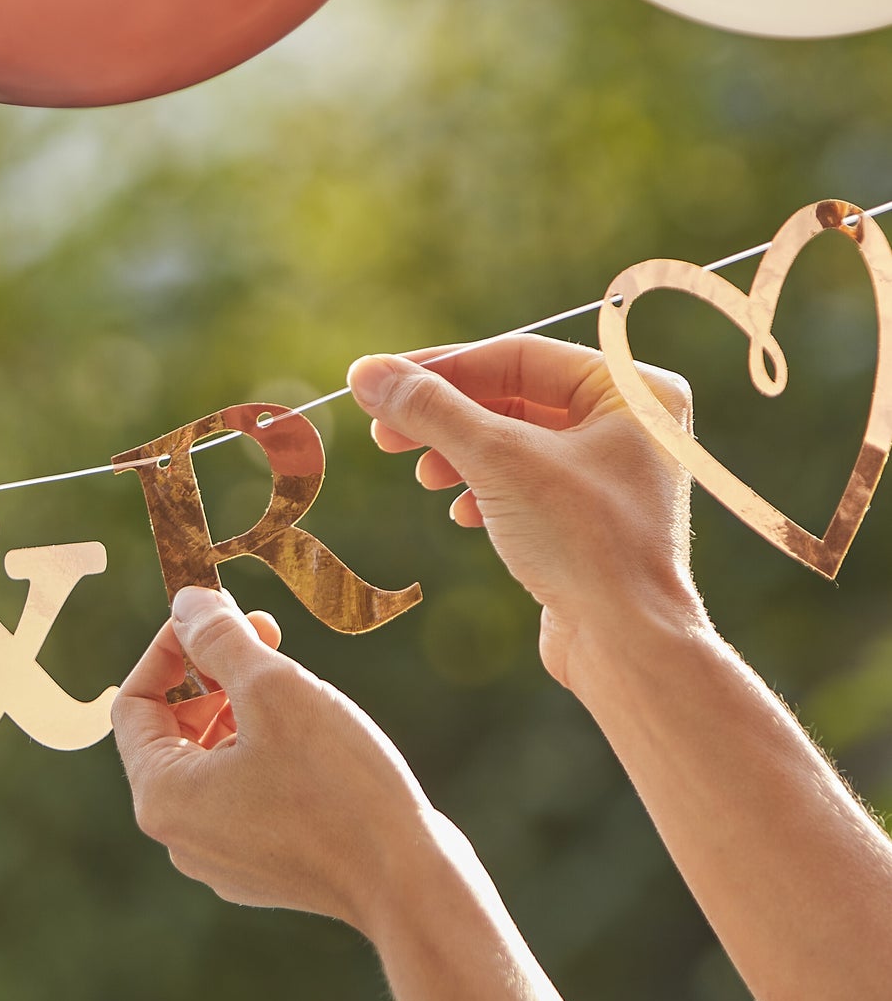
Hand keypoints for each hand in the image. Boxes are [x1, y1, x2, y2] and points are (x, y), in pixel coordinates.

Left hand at [111, 586, 432, 936]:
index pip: (134, 703)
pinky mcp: (264, 867)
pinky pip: (246, 791)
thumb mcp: (273, 688)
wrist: (407, 883)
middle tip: (266, 630)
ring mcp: (222, 857)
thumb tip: (187, 602)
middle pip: (175, 730)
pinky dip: (267, 749)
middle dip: (214, 672)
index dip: (170, 647)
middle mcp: (180, 836)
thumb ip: (219, 637)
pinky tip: (315, 733)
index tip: (216, 614)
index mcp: (163, 797)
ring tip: (296, 678)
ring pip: (215, 759)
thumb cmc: (337, 785)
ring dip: (244, 706)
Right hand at [347, 337, 706, 685]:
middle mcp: (631, 423)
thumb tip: (367, 373)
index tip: (380, 382)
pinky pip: (525, 483)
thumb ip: (430, 410)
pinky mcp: (590, 519)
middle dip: (444, 417)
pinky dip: (485, 491)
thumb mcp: (498, 461)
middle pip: (512, 397)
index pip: (518, 356)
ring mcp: (611, 474)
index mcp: (632, 389)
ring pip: (514, 442)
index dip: (442, 369)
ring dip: (458, 454)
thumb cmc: (586, 543)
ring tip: (423, 477)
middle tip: (383, 434)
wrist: (626, 643)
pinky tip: (461, 514)